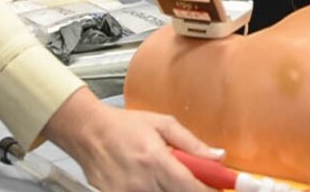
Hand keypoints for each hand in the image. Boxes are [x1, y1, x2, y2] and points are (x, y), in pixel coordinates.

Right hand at [44, 87, 217, 190]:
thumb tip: (218, 156)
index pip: (192, 188)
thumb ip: (191, 143)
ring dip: (171, 191)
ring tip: (165, 177)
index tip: (221, 189)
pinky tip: (150, 182)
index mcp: (156, 161)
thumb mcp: (162, 124)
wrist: (87, 132)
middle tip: (191, 180)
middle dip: (190, 190)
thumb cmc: (123, 125)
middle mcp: (143, 183)